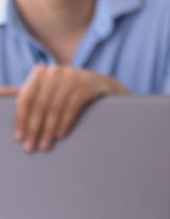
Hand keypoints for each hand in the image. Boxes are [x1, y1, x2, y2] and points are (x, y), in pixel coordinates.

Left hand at [13, 65, 127, 152]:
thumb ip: (24, 91)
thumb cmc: (66, 90)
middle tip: (30, 147)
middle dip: (34, 128)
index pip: (26, 97)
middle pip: (39, 104)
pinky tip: (60, 135)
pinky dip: (64, 122)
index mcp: (40, 72)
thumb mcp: (45, 88)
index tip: (19, 138)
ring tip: (45, 146)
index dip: (21, 119)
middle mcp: (56, 70)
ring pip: (55, 107)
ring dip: (48, 130)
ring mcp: (73, 76)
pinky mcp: (87, 84)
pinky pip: (72, 107)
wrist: (100, 84)